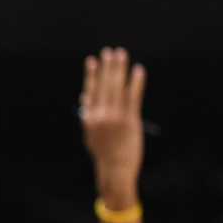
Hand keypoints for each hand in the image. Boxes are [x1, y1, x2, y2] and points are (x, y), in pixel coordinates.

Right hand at [79, 46, 146, 200]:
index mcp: (90, 118)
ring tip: (121, 55)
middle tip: (110, 52)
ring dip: (119, 69)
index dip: (92, 75)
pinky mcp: (130, 121)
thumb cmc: (104, 153)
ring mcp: (115, 117)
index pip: (90, 91)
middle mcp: (101, 115)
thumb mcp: (90, 134)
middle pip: (104, 85)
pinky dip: (136, 82)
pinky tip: (138, 70)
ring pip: (117, 87)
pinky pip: (133, 96)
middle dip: (107, 67)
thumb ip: (88, 114)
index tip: (92, 61)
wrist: (115, 170)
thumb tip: (84, 96)